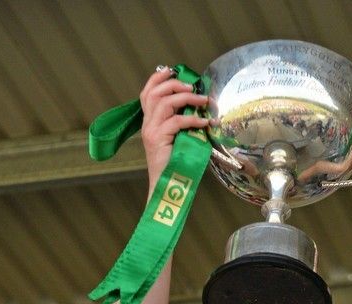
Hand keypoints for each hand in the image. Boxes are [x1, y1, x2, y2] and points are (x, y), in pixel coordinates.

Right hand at [140, 68, 209, 191]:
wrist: (166, 185)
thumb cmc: (175, 164)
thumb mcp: (178, 139)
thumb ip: (181, 123)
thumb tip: (198, 108)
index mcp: (149, 122)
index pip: (147, 93)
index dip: (157, 79)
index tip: (171, 69)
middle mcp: (147, 124)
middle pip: (155, 93)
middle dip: (175, 85)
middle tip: (193, 87)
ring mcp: (151, 131)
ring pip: (165, 103)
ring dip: (187, 99)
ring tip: (203, 101)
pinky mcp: (158, 139)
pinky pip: (176, 122)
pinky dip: (193, 120)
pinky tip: (204, 123)